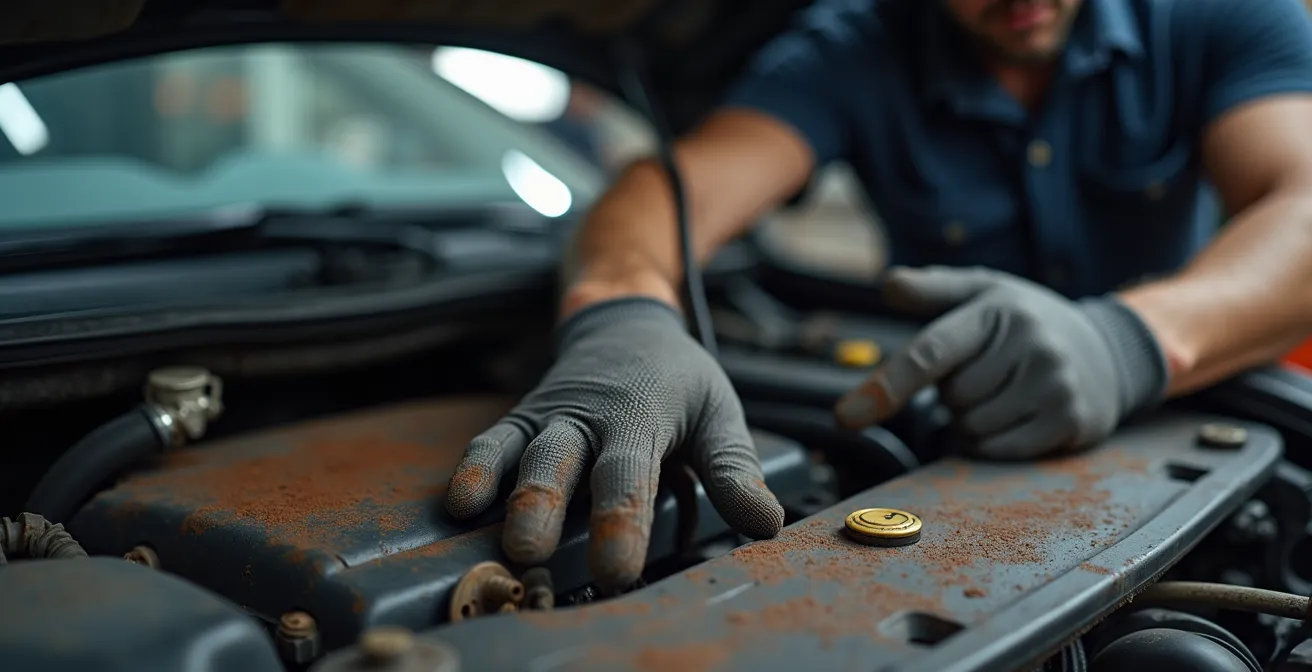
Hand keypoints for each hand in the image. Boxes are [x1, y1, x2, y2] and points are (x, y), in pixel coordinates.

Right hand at [445, 298, 783, 590]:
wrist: (624, 320)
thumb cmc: (677, 379)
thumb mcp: (717, 413)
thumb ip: (734, 471)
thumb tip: (765, 523)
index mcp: (641, 416)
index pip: (628, 474)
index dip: (620, 522)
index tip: (615, 569)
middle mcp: (588, 415)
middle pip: (561, 461)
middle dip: (543, 508)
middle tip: (532, 554)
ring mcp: (550, 415)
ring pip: (521, 451)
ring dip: (504, 493)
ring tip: (490, 536)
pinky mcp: (522, 419)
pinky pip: (492, 440)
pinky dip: (474, 467)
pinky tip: (458, 505)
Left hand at [834, 266, 1168, 458]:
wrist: (1105, 351)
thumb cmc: (1020, 321)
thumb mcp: (978, 292)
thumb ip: (929, 290)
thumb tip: (888, 284)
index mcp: (995, 307)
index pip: (930, 352)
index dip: (887, 386)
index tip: (845, 418)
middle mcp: (1031, 341)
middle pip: (951, 398)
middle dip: (955, 393)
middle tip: (986, 372)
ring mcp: (1055, 381)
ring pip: (972, 428)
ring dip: (972, 420)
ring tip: (1003, 392)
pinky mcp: (1071, 418)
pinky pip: (998, 451)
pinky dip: (992, 443)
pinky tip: (1016, 416)